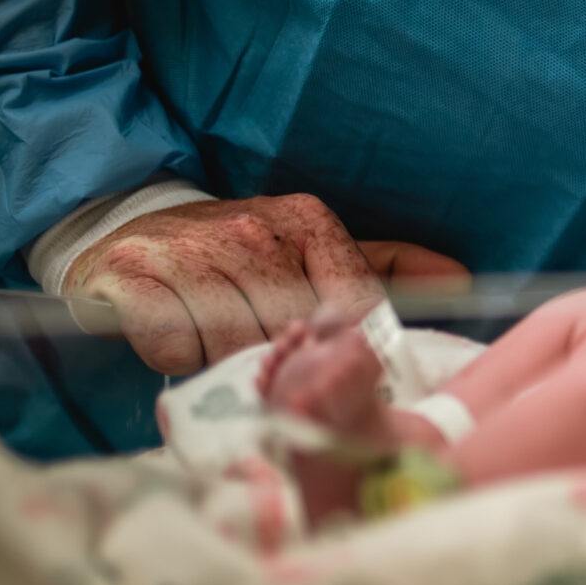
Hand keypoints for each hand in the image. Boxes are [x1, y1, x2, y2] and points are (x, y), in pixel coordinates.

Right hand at [62, 194, 468, 373]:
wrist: (126, 230)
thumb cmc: (233, 253)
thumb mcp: (310, 247)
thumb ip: (382, 267)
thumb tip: (459, 281)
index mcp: (307, 222)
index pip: (352, 304)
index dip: (339, 348)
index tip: (323, 362)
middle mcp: (252, 228)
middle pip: (292, 337)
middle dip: (280, 363)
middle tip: (259, 355)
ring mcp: (191, 250)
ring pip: (233, 348)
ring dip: (226, 361)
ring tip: (215, 337)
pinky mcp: (133, 276)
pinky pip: (176, 349)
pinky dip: (177, 357)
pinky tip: (175, 333)